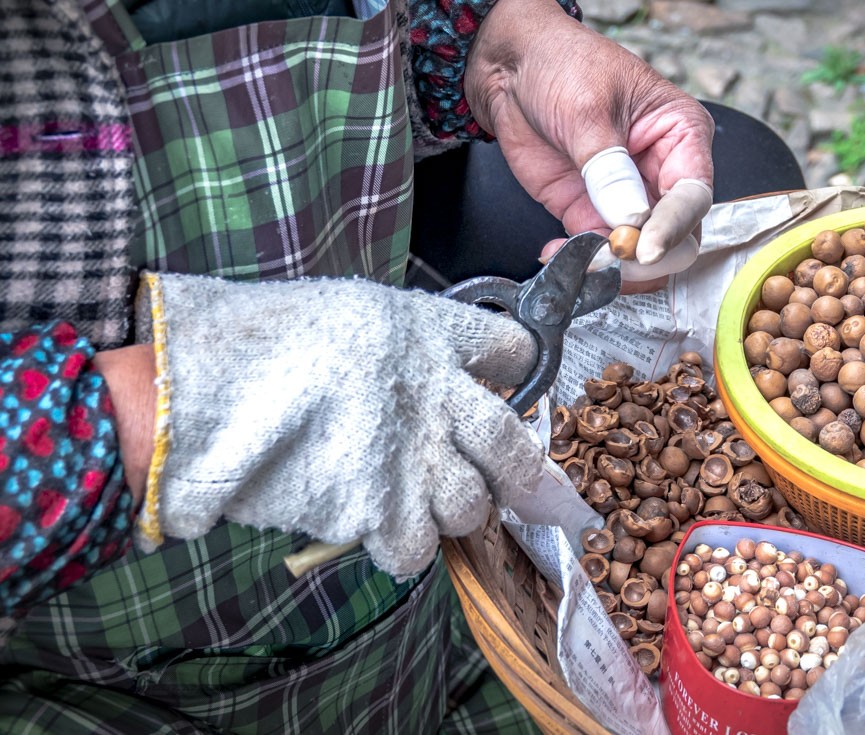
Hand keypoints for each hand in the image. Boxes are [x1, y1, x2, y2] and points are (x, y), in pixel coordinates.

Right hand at [135, 274, 541, 577]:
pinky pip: (418, 550)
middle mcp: (435, 395)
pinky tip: (378, 529)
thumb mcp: (344, 313)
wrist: (199, 392)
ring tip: (419, 502)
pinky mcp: (380, 511)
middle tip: (519, 484)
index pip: (513, 349)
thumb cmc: (256, 341)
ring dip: (452, 511)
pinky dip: (402, 548)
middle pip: (512, 444)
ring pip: (471, 506)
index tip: (514, 381)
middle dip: (522, 472)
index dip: (518, 368)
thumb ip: (401, 345)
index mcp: (428, 334)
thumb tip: (426, 373)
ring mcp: (412, 457)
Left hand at [465, 0, 713, 290]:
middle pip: (677, 236)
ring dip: (611, 265)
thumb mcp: (587, 109)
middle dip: (646, 254)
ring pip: (639, 253)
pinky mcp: (592, 214)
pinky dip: (581, 262)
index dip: (672, 227)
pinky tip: (556, 253)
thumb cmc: (562, 65)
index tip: (645, 247)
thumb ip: (609, 169)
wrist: (513, 68)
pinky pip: (599, 252)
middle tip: (611, 257)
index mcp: (682, 135)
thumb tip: (632, 219)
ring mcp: (628, 199)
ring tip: (578, 258)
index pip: (692, 195)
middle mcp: (663, 172)